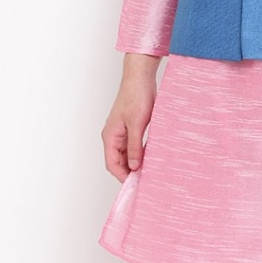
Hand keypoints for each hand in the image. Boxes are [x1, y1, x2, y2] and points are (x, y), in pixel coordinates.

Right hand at [101, 53, 160, 181]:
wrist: (140, 78)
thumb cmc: (136, 96)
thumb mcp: (137, 124)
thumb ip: (135, 146)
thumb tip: (134, 166)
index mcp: (110, 136)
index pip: (112, 164)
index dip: (123, 176)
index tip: (136, 185)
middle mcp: (113, 136)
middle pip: (119, 161)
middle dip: (130, 172)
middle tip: (146, 181)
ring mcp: (122, 132)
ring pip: (127, 154)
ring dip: (136, 163)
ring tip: (150, 171)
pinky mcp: (131, 127)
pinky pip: (133, 146)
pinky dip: (140, 153)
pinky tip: (151, 157)